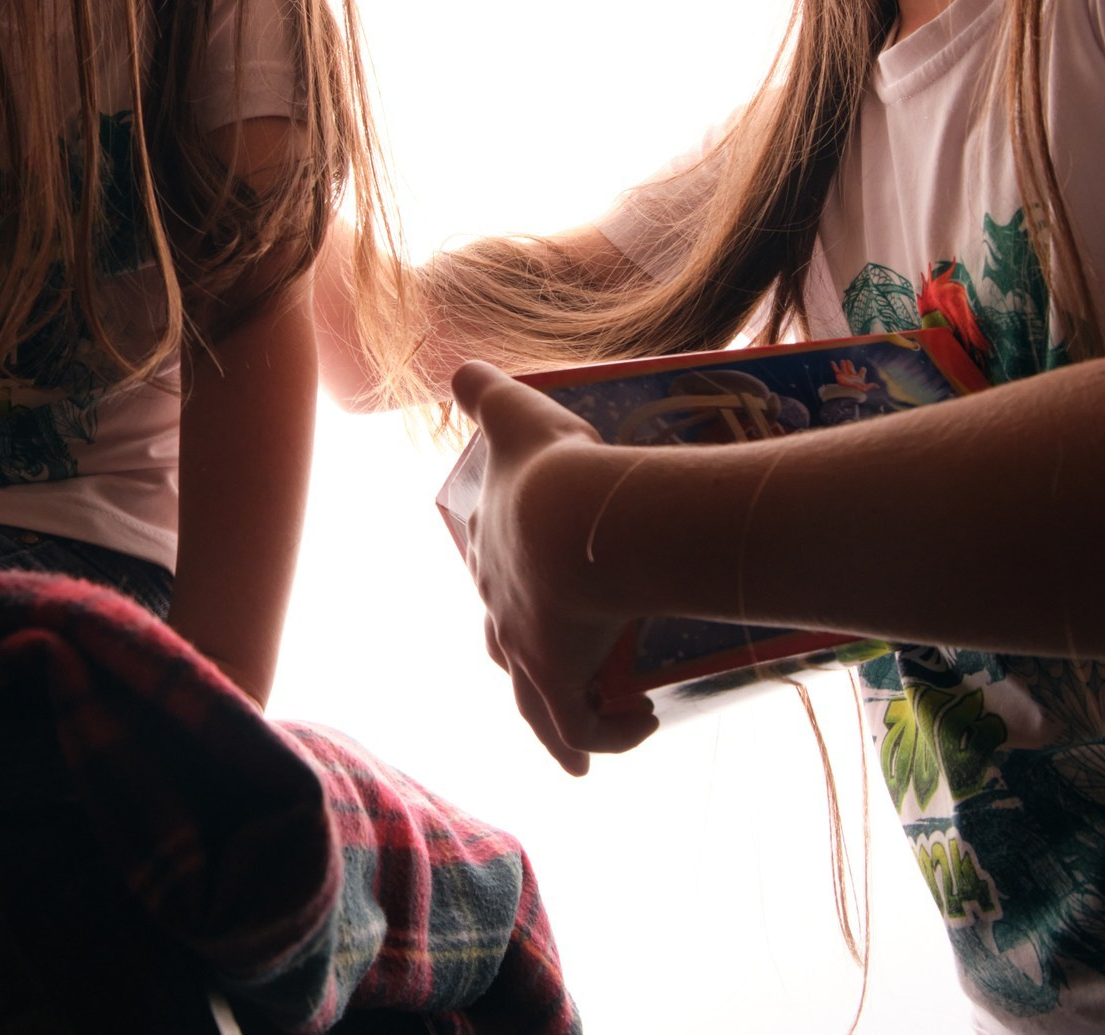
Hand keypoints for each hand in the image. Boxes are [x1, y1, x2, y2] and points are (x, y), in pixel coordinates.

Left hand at [453, 361, 657, 773]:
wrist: (575, 522)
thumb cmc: (550, 470)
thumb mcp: (515, 417)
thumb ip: (485, 389)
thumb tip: (461, 368)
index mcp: (493, 555)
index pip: (494, 576)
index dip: (513, 584)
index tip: (542, 588)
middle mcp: (501, 611)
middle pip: (509, 644)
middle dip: (532, 656)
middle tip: (565, 661)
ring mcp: (527, 652)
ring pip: (538, 702)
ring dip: (565, 722)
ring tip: (599, 733)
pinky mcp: (559, 683)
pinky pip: (582, 728)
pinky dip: (607, 736)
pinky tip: (643, 726)